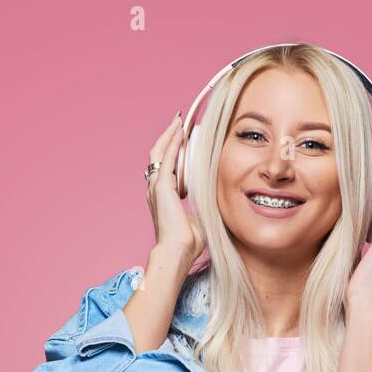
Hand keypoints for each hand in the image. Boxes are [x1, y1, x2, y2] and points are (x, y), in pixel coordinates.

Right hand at [146, 114, 207, 267]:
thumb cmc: (188, 242)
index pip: (166, 166)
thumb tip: (215, 201)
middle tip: (179, 121)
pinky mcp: (161, 187)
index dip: (173, 150)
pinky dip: (172, 143)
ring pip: (159, 152)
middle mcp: (155, 189)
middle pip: (159, 154)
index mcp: (163, 196)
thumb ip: (202, 206)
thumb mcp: (199, 218)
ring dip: (169, 135)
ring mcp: (156, 187)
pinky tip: (180, 131)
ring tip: (179, 120)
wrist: (178, 251)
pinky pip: (166, 158)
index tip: (183, 137)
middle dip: (169, 136)